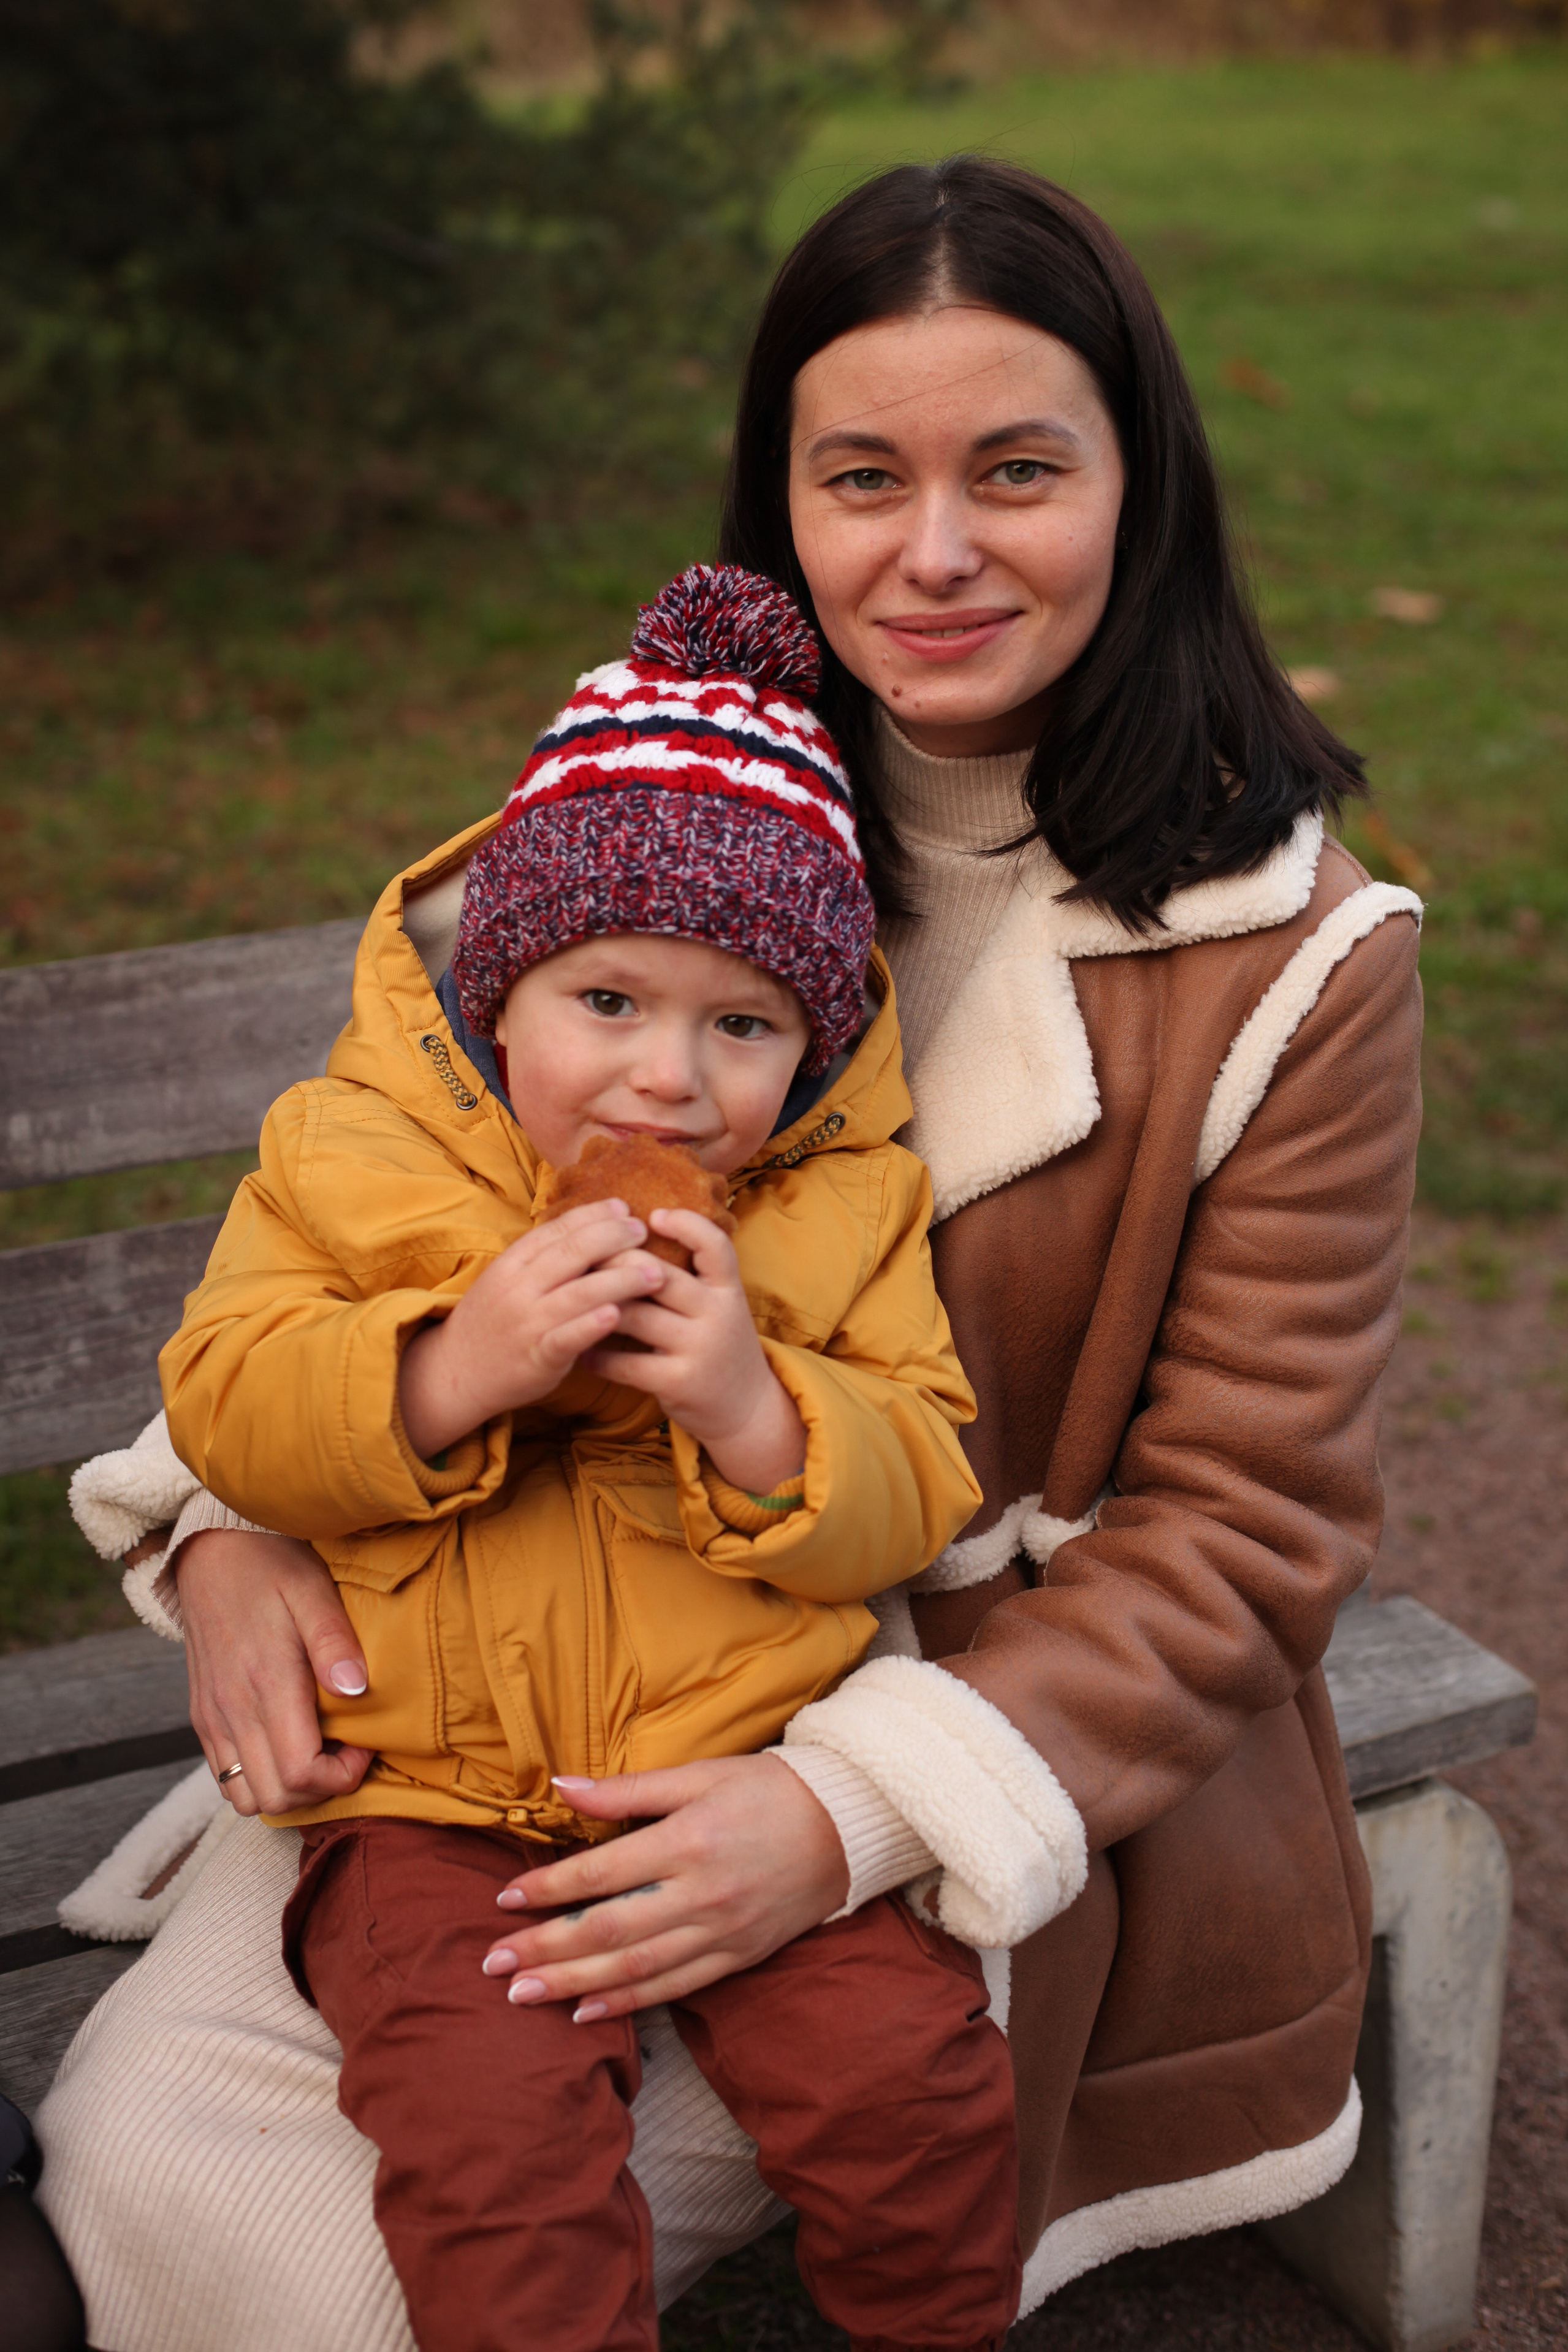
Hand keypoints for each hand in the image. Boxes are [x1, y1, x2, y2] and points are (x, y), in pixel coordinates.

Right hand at [178, 1528, 373, 1816]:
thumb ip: (334, 1643)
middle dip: (320, 1790)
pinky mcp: (202, 1716)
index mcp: (265, 1683)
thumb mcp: (313, 1591)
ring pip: (245, 1798)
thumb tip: (358, 1691)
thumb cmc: (270, 1566)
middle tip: (345, 1752)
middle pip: (275, 1799)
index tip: (364, 1745)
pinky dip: (259, 1779)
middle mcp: (232, 1711)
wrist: (210, 1550)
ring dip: (287, 1791)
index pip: (301, 1774)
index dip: (342, 1776)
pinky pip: (225, 1778)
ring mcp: (212, 1718)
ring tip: (317, 1751)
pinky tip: (286, 1743)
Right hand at [399, 1201, 665, 1458]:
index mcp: (511, 1263)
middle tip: (643, 1232)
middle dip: (613, 1238)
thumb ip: (542, 1258)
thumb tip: (589, 1228)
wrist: (455, 1373)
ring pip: (579, 1293)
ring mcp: (527, 1322)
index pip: (556, 1229)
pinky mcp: (536, 1356)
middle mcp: (518, 1288)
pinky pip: (567, 1337)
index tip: (624, 1207)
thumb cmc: (493, 1322)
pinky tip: (617, 1315)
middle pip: (572, 1252)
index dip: (593, 1215)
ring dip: (621, 1280)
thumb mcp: (507, 1280)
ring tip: (656, 1274)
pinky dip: (591, 1325)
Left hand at [480, 1753, 848, 2019]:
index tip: (503, 1901)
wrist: (845, 1825)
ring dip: (574, 1984)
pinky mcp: (738, 1957)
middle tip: (493, 1965)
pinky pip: (676, 1988)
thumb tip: (561, 1787)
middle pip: (610, 1930)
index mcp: (688, 1840)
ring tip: (523, 1995)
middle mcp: (702, 1893)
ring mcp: (721, 1931)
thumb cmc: (765, 1790)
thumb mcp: (699, 1775)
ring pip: (636, 1968)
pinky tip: (586, 2012)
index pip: (602, 1873)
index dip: (549, 1889)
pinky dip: (629, 2004)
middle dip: (547, 1949)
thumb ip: (628, 1790)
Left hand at [580, 1209, 806, 1493]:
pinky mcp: (678, 1382)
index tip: (652, 1216)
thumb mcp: (720, 1305)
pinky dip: (598, 1356)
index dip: (686, 1225)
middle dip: (616, 1263)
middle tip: (585, 1257)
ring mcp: (699, 1349)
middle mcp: (717, 1315)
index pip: (715, 1246)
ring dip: (597, 1307)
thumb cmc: (719, 1343)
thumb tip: (632, 1233)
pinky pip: (625, 1363)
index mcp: (728, 1289)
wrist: (745, 1407)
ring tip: (570, 1301)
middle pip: (660, 1276)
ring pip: (636, 1316)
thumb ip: (691, 1275)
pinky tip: (582, 1351)